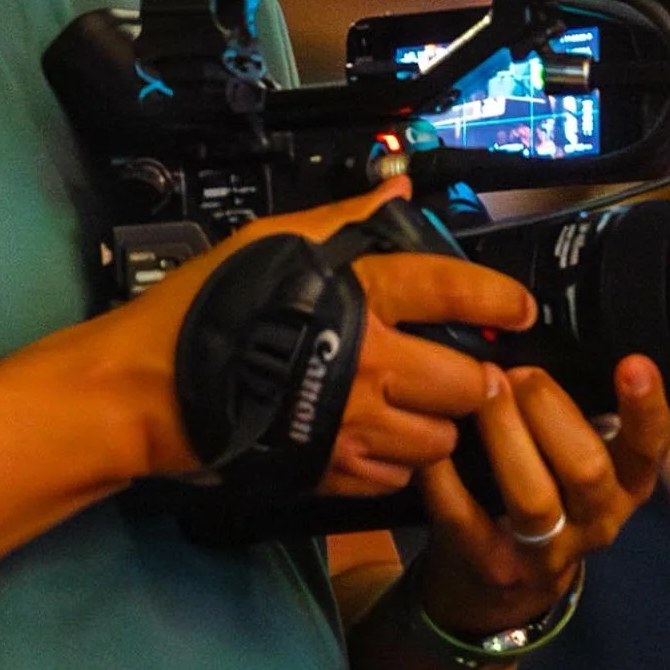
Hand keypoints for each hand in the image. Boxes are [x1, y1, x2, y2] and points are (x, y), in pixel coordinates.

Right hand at [119, 180, 509, 488]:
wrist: (150, 389)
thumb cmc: (206, 306)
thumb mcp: (274, 241)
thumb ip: (345, 220)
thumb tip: (398, 190)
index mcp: (360, 297)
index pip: (452, 291)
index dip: (498, 297)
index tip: (519, 308)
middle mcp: (369, 364)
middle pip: (468, 384)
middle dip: (474, 379)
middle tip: (462, 369)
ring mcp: (354, 426)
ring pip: (441, 441)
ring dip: (440, 425)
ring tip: (420, 408)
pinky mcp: (332, 473)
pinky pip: (396, 479)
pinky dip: (400, 463)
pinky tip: (382, 440)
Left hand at [406, 355, 669, 635]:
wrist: (506, 588)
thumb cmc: (544, 491)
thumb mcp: (575, 455)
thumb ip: (571, 409)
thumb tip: (538, 331)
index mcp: (625, 483)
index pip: (650, 447)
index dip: (646, 408)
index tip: (633, 363)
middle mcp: (597, 520)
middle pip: (588, 470)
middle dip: (551, 412)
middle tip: (520, 373)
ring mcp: (547, 552)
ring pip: (534, 499)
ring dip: (506, 436)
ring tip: (482, 390)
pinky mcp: (493, 564)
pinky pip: (466, 518)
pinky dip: (445, 477)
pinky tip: (431, 443)